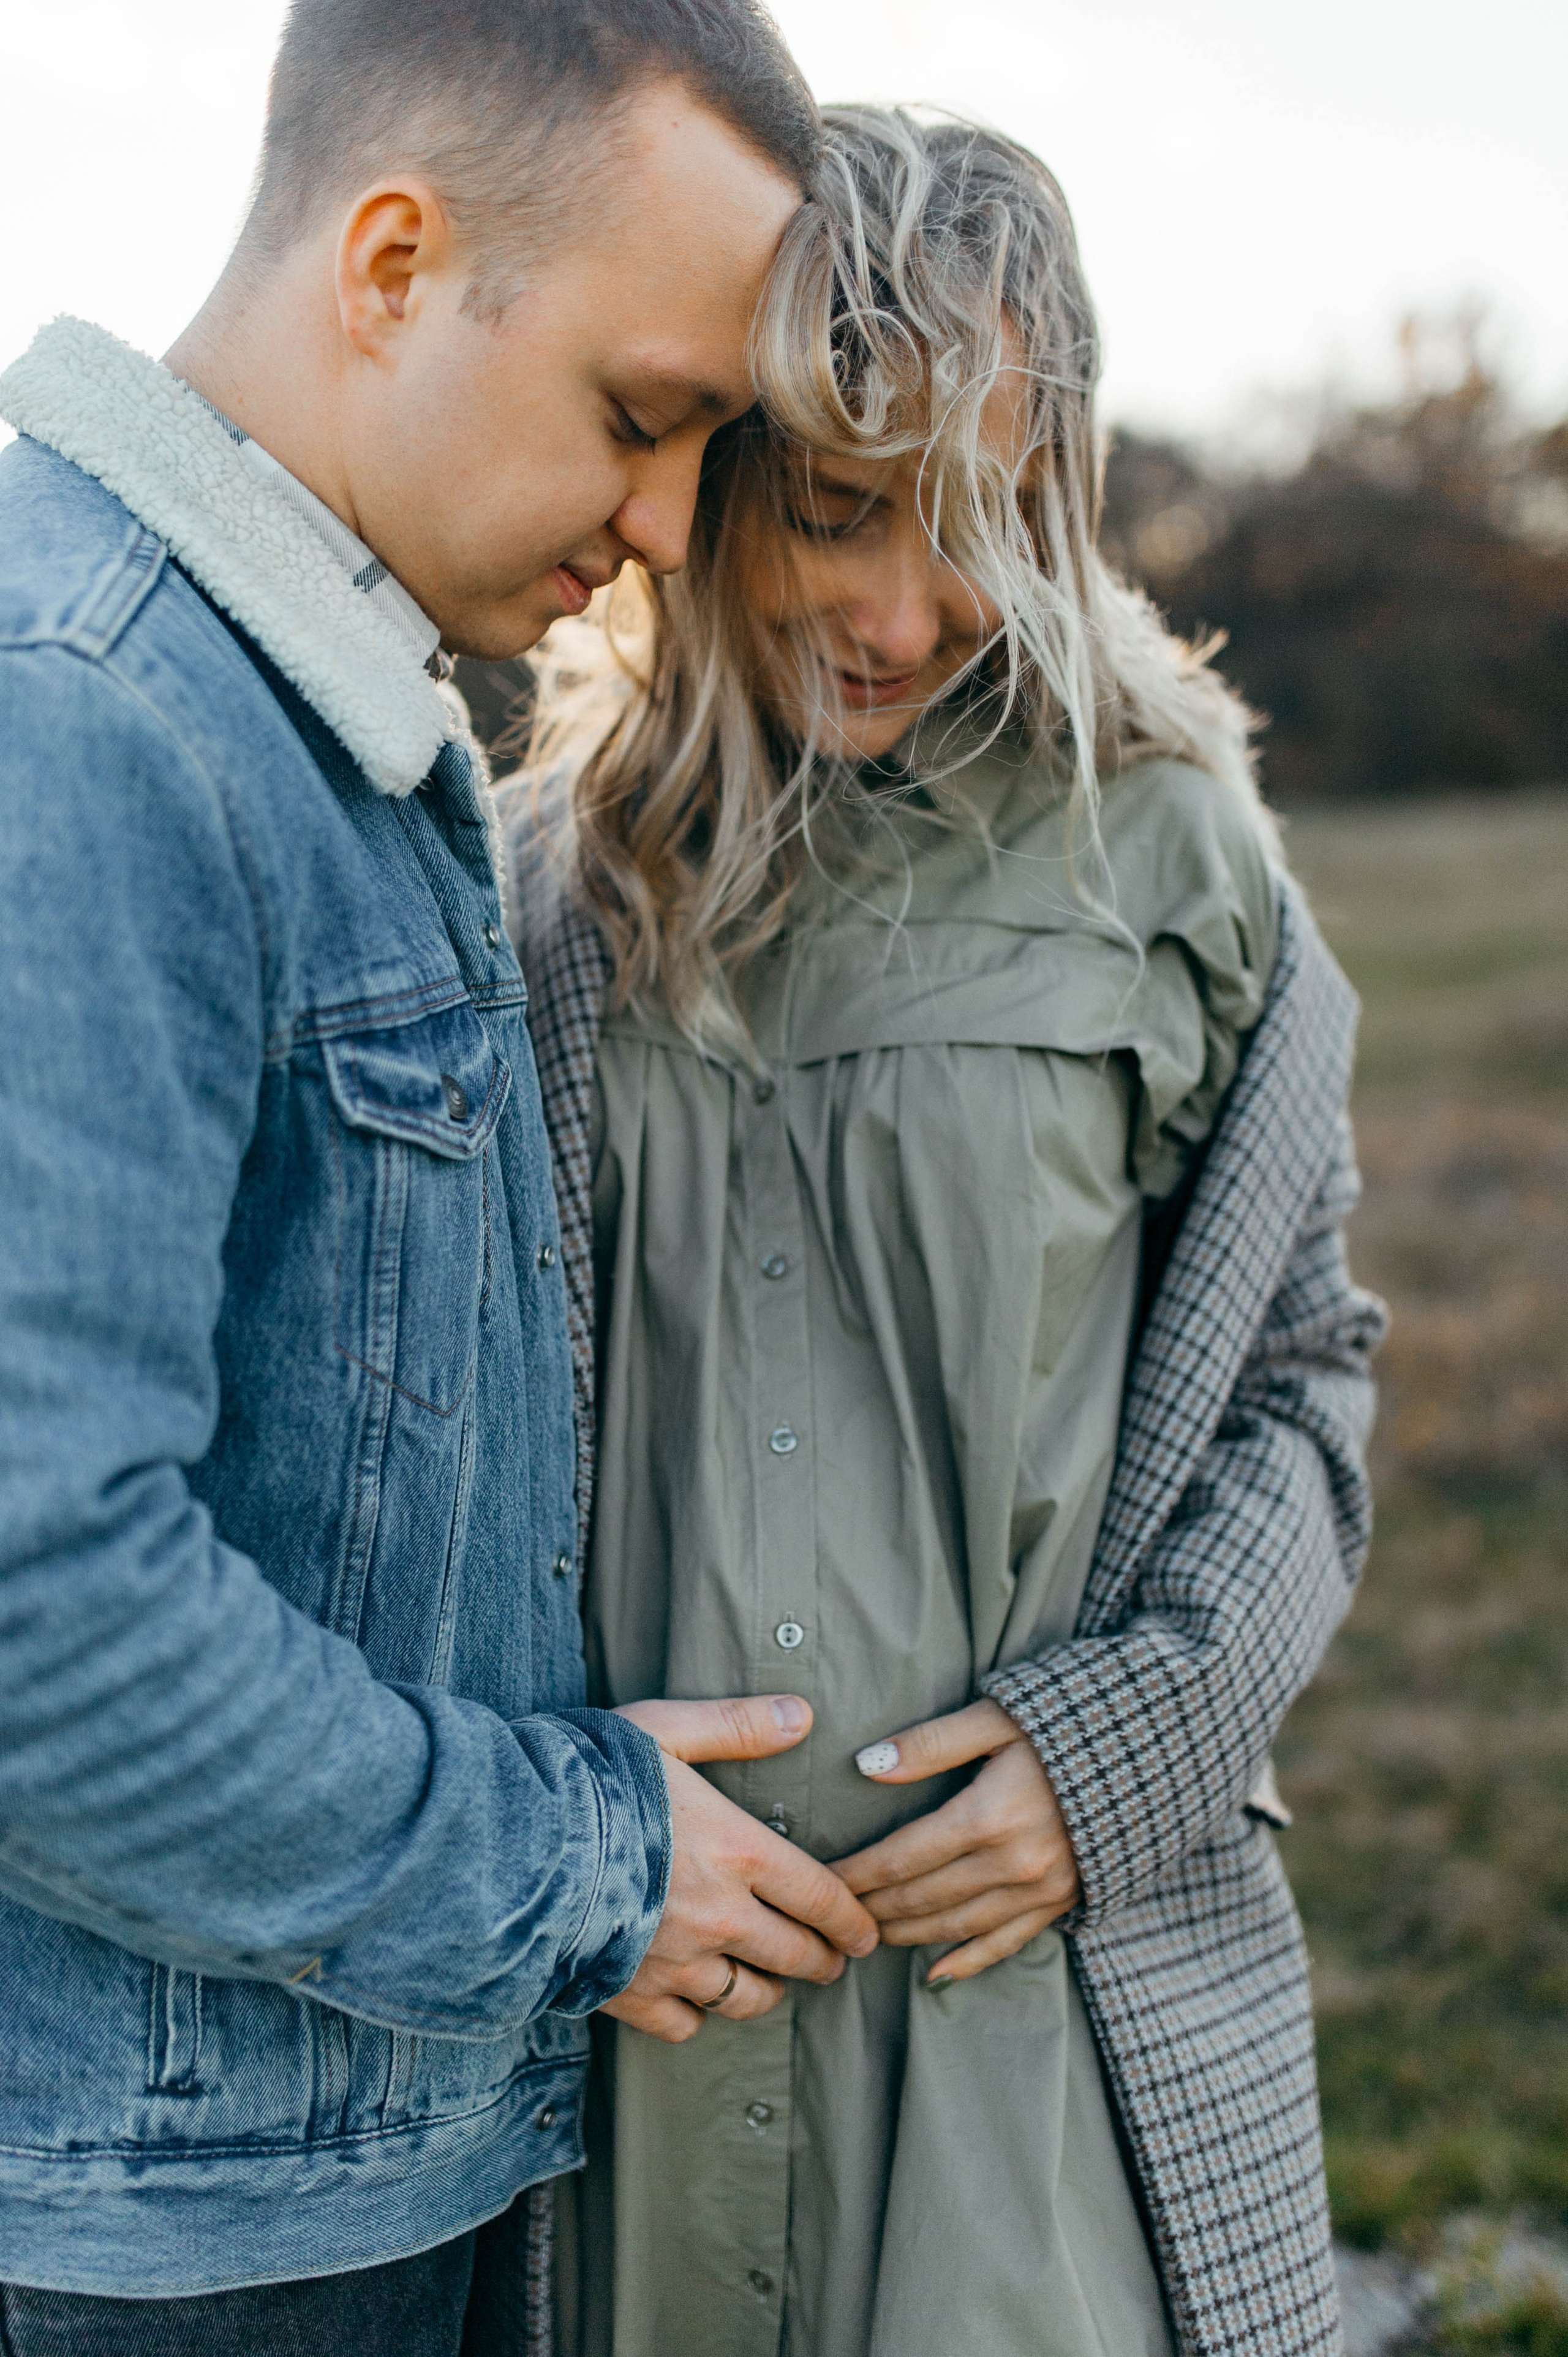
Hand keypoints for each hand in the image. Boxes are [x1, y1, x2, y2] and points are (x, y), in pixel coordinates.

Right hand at [604, 1696, 878, 2043]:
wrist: (509, 1844)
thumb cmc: (588, 1777)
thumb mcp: (665, 1730)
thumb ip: (736, 1726)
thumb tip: (801, 1715)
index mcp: (737, 1852)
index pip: (821, 1897)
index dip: (853, 1921)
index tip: (867, 1935)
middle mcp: (719, 1916)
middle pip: (796, 1956)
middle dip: (823, 1961)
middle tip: (830, 1961)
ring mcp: (676, 1963)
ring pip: (748, 1998)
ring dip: (767, 1991)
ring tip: (769, 1981)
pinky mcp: (632, 1996)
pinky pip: (686, 2025)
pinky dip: (696, 2015)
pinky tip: (695, 1998)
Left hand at [831, 1698, 1079, 1988]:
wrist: (1155, 1748)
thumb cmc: (1068, 1721)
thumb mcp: (997, 1717)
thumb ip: (930, 1743)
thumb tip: (866, 1766)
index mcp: (987, 1817)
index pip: (900, 1858)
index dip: (856, 1873)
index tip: (821, 1879)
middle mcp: (1011, 1865)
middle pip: (920, 1898)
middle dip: (871, 1908)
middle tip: (831, 1914)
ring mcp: (1040, 1890)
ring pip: (954, 1926)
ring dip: (906, 1934)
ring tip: (867, 1937)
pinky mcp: (1063, 1902)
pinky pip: (1005, 1944)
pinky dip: (967, 1961)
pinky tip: (935, 1973)